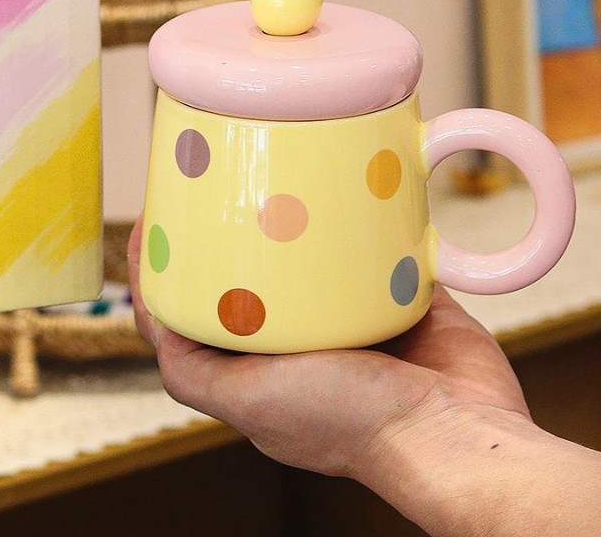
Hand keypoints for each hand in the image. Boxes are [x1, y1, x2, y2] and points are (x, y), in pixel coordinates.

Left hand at [126, 218, 530, 478]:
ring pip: (305, 258)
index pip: (197, 312)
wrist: (457, 435)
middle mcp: (301, 344)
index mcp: (260, 370)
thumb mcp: (247, 402)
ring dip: (288, 221)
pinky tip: (333, 185)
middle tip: (213, 180)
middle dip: (228, 232)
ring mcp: (350, 320)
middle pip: (248, 276)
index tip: (160, 216)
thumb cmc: (350, 424)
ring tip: (266, 174)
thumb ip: (191, 372)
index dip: (170, 266)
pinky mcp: (398, 297)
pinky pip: (368, 249)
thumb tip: (151, 318)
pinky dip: (352, 222)